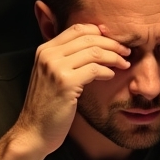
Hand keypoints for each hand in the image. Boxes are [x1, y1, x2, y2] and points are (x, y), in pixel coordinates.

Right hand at [14, 24, 129, 155]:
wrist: (34, 131)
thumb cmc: (46, 105)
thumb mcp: (51, 75)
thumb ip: (65, 59)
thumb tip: (94, 46)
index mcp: (44, 50)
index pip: (77, 29)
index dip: (99, 32)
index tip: (113, 41)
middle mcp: (48, 55)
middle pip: (88, 37)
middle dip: (112, 43)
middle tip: (126, 51)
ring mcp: (56, 68)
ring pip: (94, 52)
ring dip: (114, 56)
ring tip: (123, 64)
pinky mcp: (66, 83)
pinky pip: (94, 69)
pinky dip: (107, 71)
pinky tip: (110, 75)